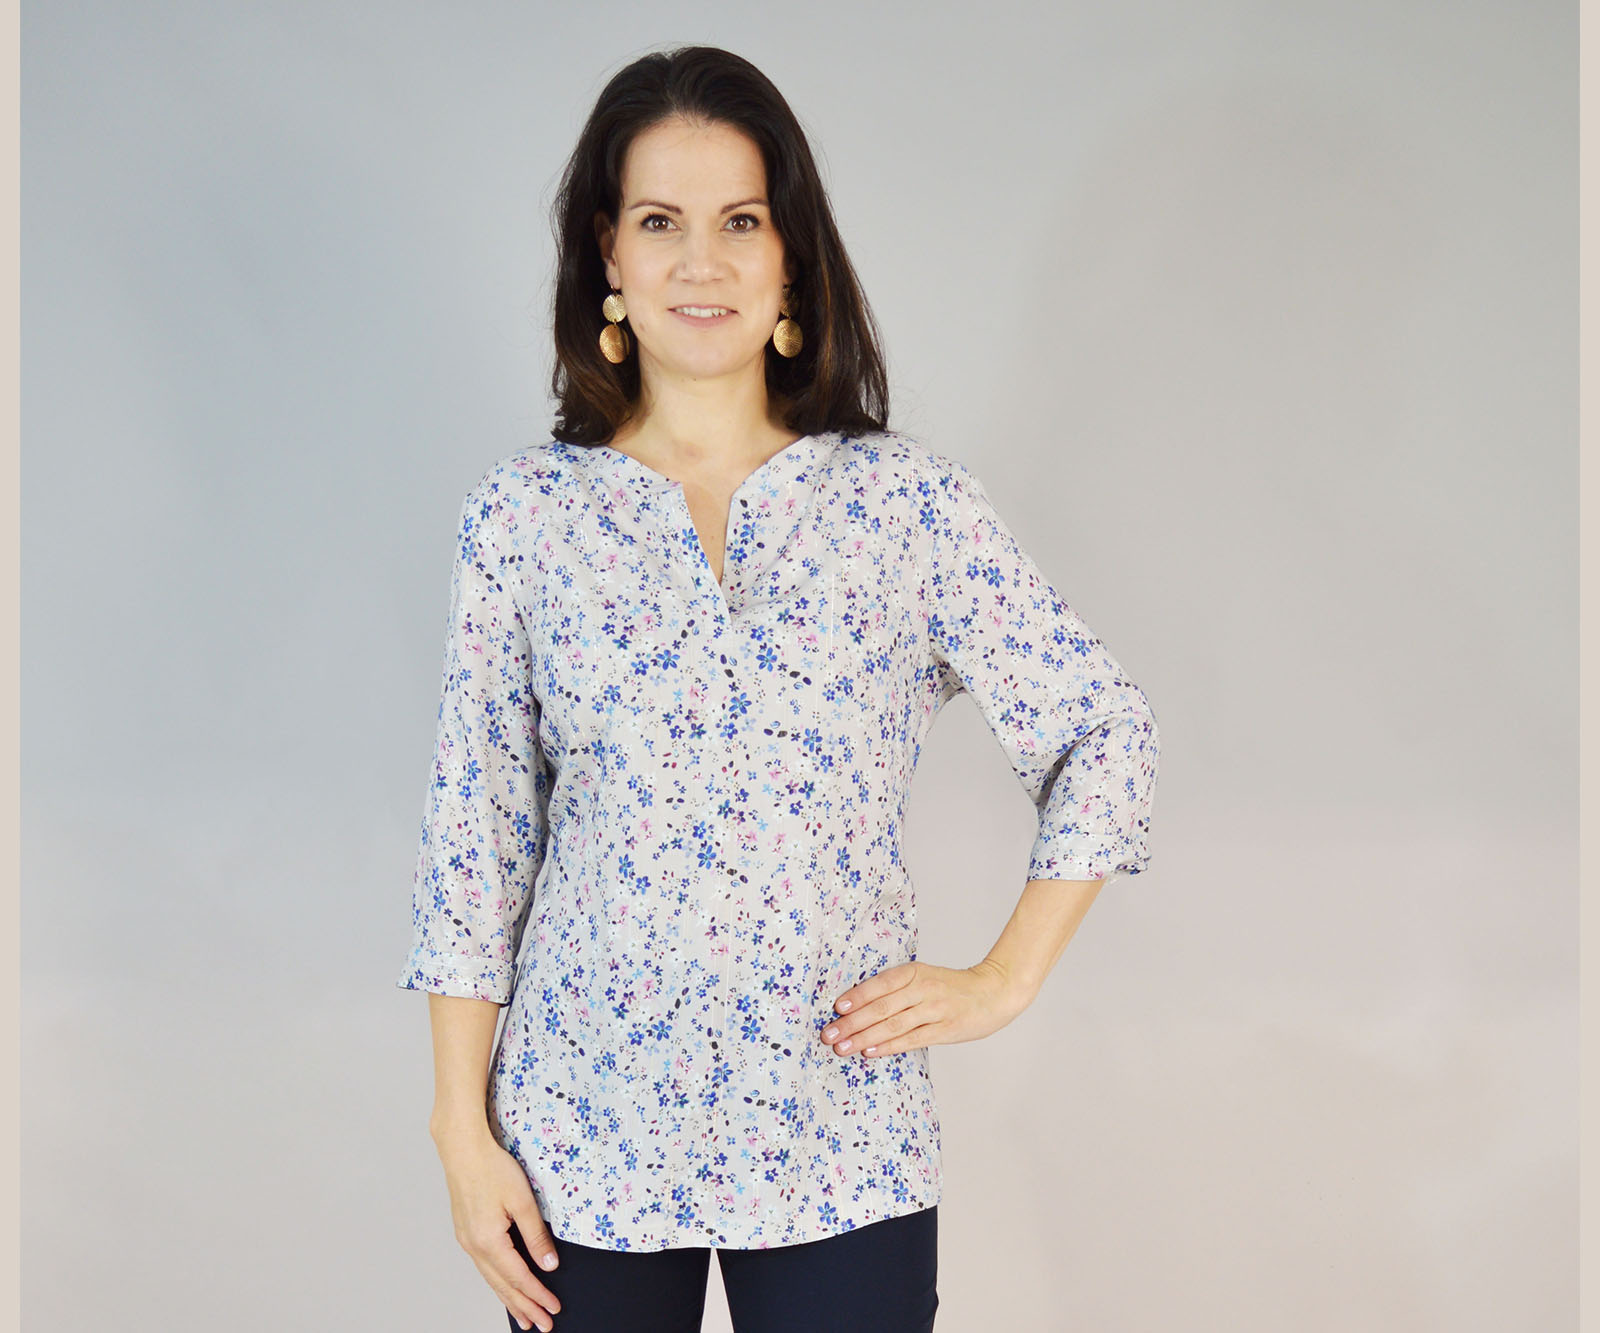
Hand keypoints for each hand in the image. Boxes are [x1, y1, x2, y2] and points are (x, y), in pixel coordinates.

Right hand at [432, 1119, 562, 1332]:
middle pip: (503, 1286)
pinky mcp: (466, 1232)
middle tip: (542, 1326)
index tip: (553, 1310)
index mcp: (489, 1241)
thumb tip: (548, 1265)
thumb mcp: (523, 1201)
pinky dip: (497, 1282)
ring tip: (524, 1317)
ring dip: (509, 1299)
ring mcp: (467, 1240)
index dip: (537, 1296)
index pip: (519, 1278)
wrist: (463, 1149)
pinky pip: (484, 1267)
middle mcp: (474, 1246)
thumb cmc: (493, 1168)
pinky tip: (504, 1287)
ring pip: (491, 1279)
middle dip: (524, 1307)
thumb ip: (536, 1236)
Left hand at [818, 959, 1030, 1059]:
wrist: (993, 993)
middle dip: (851, 1023)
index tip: (836, 1008)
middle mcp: (923, 989)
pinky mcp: (944, 1029)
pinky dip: (888, 1047)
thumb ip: (896, 989)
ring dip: (863, 1038)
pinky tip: (870, 1052)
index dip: (857, 996)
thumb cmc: (951, 988)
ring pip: (892, 1025)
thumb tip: (857, 1007)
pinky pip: (911, 1040)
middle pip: (881, 1007)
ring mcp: (934, 1010)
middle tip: (829, 1034)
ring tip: (842, 1048)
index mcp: (914, 971)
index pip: (880, 984)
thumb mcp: (924, 977)